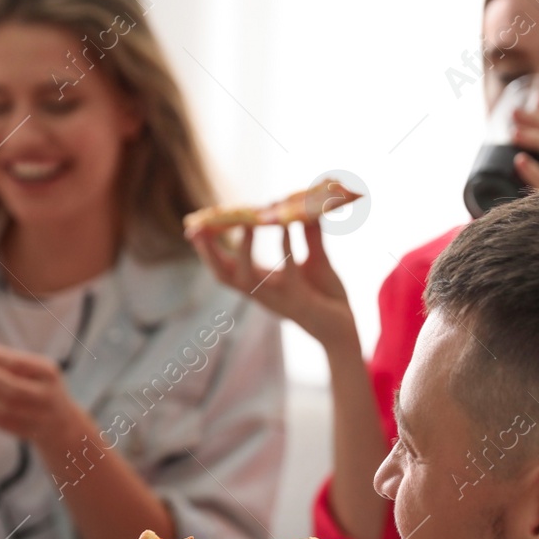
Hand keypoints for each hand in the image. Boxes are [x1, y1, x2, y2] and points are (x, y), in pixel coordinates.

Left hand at [0, 341, 79, 447]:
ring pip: (3, 406)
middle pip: (10, 386)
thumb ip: (5, 354)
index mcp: (48, 374)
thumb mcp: (33, 366)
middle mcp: (45, 396)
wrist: (60, 422)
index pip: (17, 364)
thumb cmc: (41, 386)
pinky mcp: (24, 431)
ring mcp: (36, 417)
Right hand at [192, 220, 357, 348]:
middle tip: (199, 228)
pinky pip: (288, 273)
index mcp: (260, 284)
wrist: (345, 330)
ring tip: (246, 223)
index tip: (192, 228)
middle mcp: (263, 293)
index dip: (206, 250)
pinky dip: (285, 247)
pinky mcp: (300, 300)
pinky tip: (287, 225)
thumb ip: (309, 236)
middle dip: (208, 253)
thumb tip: (307, 209)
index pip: (224, 268)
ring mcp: (279, 298)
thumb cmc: (326, 297)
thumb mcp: (315, 261)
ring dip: (243, 251)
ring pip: (247, 279)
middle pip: (223, 275)